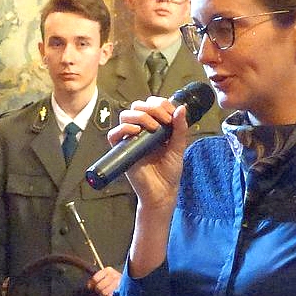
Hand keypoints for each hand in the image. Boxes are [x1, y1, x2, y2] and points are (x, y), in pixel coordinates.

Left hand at [89, 265, 121, 295]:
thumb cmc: (112, 280)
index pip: (95, 279)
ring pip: (104, 292)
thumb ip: (95, 279)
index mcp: (108, 270)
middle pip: (99, 286)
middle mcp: (113, 275)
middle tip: (99, 291)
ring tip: (103, 293)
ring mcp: (118, 283)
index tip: (91, 287)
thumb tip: (89, 285)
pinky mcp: (120, 292)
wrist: (125, 283)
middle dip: (97, 290)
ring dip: (102, 294)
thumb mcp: (104, 276)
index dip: (91, 284)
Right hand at [111, 96, 189, 214]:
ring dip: (141, 116)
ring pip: (126, 115)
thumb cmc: (169, 172)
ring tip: (154, 128)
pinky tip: (137, 132)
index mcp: (154, 126)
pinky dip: (124, 128)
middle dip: (153, 108)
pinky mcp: (122, 150)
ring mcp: (130, 139)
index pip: (151, 105)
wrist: (162, 192)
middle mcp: (141, 130)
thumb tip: (181, 108)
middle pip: (138, 106)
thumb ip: (180, 129)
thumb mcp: (179, 148)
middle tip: (164, 120)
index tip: (172, 114)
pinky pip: (114, 134)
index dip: (161, 104)